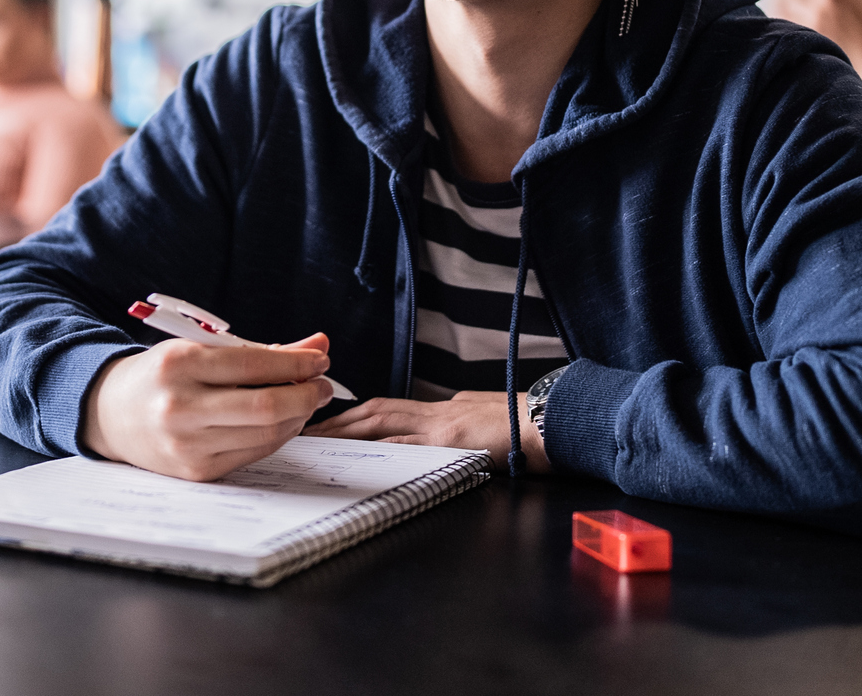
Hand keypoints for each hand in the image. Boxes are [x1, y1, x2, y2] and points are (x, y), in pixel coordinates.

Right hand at [82, 334, 335, 481]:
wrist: (111, 413)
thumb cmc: (163, 375)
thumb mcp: (202, 349)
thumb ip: (261, 350)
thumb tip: (318, 343)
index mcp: (180, 363)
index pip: (254, 364)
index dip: (297, 362)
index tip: (319, 358)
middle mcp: (180, 405)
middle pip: (265, 406)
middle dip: (306, 394)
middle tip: (322, 384)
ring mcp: (186, 444)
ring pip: (264, 434)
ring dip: (297, 417)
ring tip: (306, 400)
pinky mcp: (196, 471)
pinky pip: (252, 453)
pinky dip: (277, 436)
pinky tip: (283, 421)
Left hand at [304, 390, 546, 472]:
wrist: (553, 422)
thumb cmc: (528, 427)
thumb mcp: (486, 420)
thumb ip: (460, 423)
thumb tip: (447, 430)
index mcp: (445, 408)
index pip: (391, 408)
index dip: (359, 414)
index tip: (333, 421)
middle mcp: (438, 410)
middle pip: (377, 410)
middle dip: (341, 419)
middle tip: (308, 427)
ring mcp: (441, 423)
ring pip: (382, 420)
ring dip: (347, 429)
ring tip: (319, 439)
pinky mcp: (449, 439)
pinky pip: (405, 443)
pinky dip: (378, 447)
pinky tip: (357, 453)